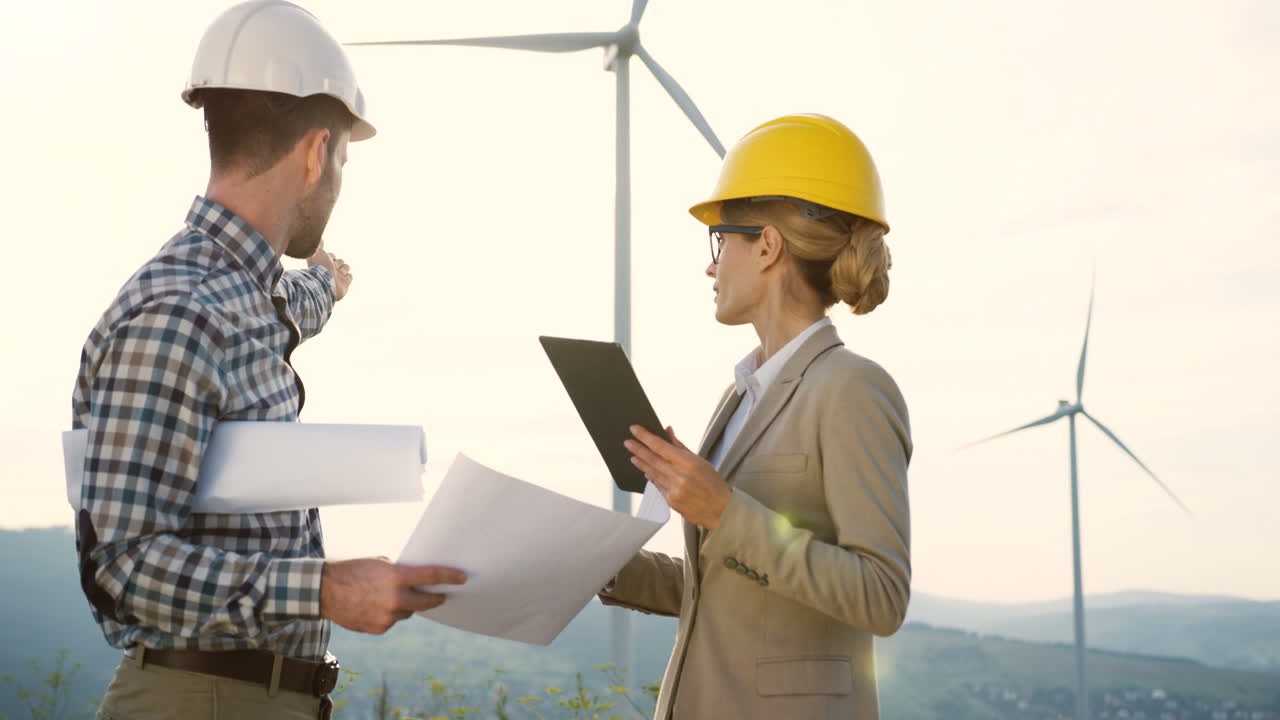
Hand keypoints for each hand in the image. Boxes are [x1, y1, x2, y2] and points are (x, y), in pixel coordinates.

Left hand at [307, 242, 352, 300]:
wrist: (324, 283)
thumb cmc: (319, 267)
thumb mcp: (316, 252)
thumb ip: (318, 245)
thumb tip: (320, 239)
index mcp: (324, 263)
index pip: (332, 256)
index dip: (331, 256)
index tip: (327, 260)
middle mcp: (331, 270)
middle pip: (340, 261)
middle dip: (338, 262)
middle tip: (331, 268)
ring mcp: (338, 277)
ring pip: (346, 267)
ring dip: (343, 268)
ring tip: (336, 274)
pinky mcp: (345, 283)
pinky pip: (350, 276)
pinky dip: (348, 276)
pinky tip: (342, 277)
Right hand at [320, 557, 465, 634]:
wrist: (324, 591)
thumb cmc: (353, 571)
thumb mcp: (380, 563)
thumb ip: (400, 571)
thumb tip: (419, 578)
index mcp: (395, 577)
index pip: (431, 576)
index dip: (450, 577)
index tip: (463, 578)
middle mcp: (394, 599)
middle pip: (426, 602)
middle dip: (436, 598)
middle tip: (442, 595)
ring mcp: (386, 616)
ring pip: (408, 612)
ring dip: (407, 605)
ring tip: (391, 596)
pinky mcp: (378, 628)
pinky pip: (393, 621)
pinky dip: (390, 614)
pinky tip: (376, 606)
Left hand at [625, 425, 731, 529]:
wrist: (721, 509)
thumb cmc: (713, 483)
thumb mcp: (700, 461)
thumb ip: (680, 446)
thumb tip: (667, 431)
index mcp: (688, 463)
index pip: (660, 446)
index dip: (645, 437)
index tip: (635, 429)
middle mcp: (679, 476)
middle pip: (652, 459)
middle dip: (638, 449)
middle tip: (627, 442)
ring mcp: (673, 490)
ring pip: (652, 473)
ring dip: (641, 463)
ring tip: (633, 456)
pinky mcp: (670, 501)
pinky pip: (657, 486)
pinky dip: (651, 477)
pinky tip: (646, 471)